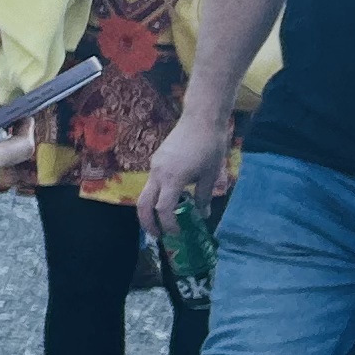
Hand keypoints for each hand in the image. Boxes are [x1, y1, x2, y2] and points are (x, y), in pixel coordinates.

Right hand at [137, 106, 226, 243]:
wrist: (201, 118)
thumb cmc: (209, 146)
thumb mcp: (210, 174)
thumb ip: (203, 197)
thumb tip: (202, 215)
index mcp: (172, 179)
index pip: (163, 209)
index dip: (168, 224)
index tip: (177, 234)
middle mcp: (157, 173)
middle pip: (143, 204)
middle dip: (148, 223)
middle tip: (158, 236)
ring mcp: (155, 165)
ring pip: (145, 193)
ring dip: (151, 209)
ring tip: (163, 220)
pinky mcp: (157, 159)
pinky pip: (152, 182)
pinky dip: (156, 195)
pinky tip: (170, 197)